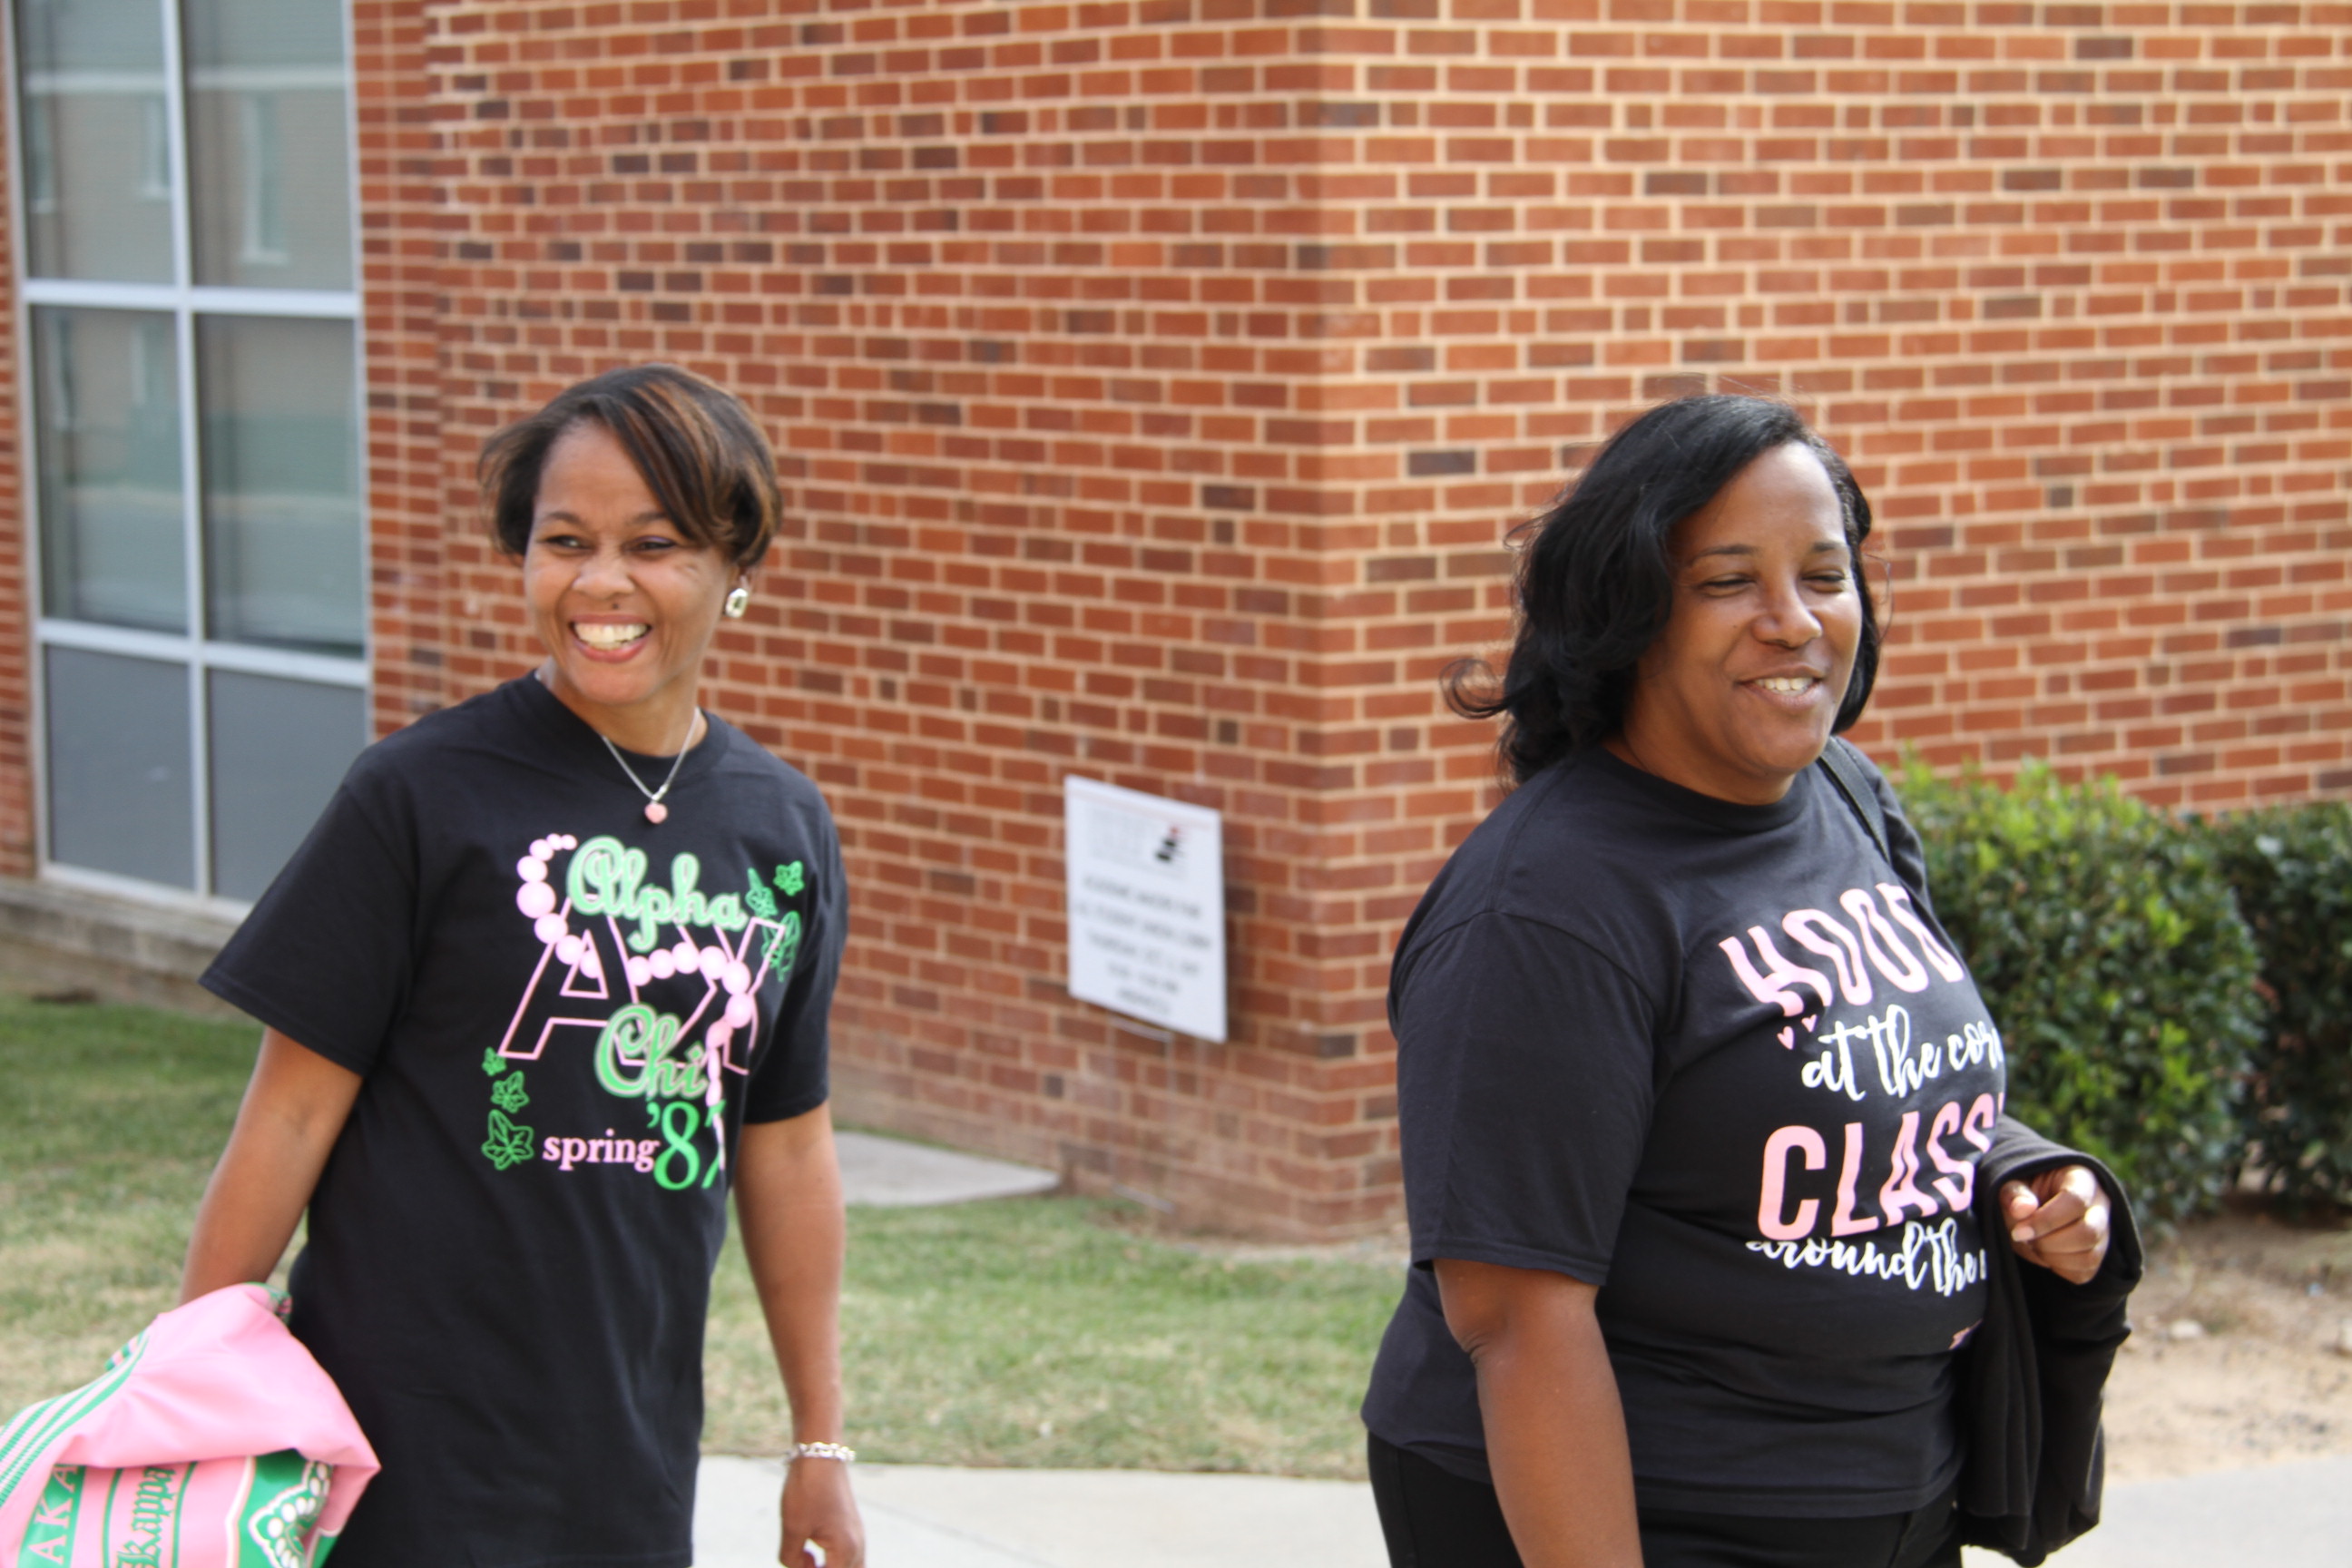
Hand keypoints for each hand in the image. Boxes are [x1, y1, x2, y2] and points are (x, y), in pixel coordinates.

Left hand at [778, 1454, 861, 1567]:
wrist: (820, 1454)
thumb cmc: (807, 1489)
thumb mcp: (792, 1528)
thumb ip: (792, 1559)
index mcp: (845, 1551)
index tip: (797, 1561)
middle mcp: (857, 1547)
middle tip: (803, 1559)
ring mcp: (857, 1537)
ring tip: (806, 1559)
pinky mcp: (851, 1529)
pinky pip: (848, 1559)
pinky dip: (832, 1563)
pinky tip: (810, 1554)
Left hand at [2000, 1164, 2111, 1285]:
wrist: (2029, 1208)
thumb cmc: (2021, 1192)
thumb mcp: (2011, 1184)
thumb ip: (2014, 1194)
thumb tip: (2023, 1209)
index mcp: (2080, 1177)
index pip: (2075, 1201)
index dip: (2045, 1220)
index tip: (2018, 1231)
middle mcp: (2100, 1203)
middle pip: (2087, 1232)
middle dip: (2048, 1242)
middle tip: (2024, 1237)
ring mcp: (2103, 1230)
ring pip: (2089, 1256)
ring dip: (2052, 1257)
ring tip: (2032, 1244)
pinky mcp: (2098, 1253)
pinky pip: (2085, 1272)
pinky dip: (2059, 1269)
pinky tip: (2043, 1254)